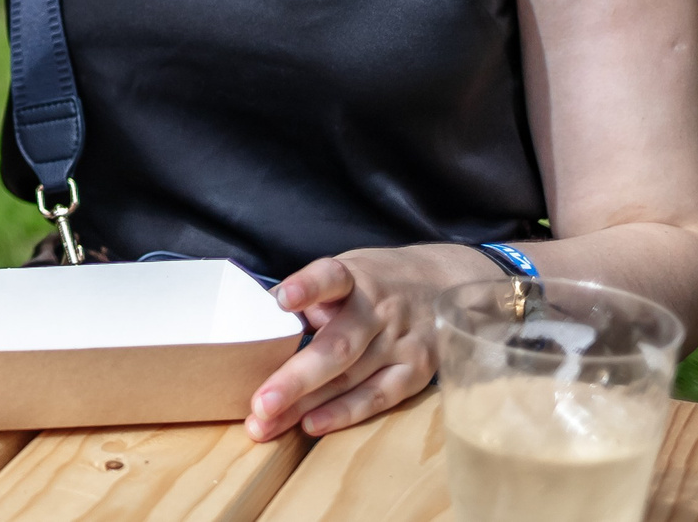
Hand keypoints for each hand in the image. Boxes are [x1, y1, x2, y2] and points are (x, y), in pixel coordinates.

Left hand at [246, 245, 495, 438]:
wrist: (446, 284)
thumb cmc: (376, 283)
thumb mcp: (344, 272)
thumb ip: (304, 294)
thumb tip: (251, 312)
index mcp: (355, 277)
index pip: (331, 277)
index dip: (307, 287)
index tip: (284, 300)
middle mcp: (380, 310)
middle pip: (337, 347)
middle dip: (295, 379)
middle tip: (259, 404)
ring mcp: (401, 343)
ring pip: (350, 379)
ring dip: (305, 405)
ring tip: (267, 423)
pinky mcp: (417, 371)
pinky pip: (377, 397)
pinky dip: (342, 413)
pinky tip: (310, 425)